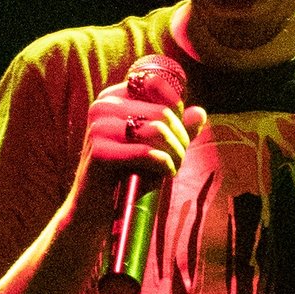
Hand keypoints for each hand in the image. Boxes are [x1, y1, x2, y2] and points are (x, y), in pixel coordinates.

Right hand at [73, 78, 206, 226]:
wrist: (94, 209)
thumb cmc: (127, 174)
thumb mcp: (155, 146)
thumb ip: (177, 128)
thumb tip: (200, 113)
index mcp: (113, 97)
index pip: (156, 84)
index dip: (176, 109)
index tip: (178, 132)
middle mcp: (102, 106)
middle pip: (162, 112)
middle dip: (180, 138)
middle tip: (179, 157)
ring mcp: (99, 128)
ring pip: (157, 130)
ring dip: (175, 152)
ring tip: (173, 166)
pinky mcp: (100, 152)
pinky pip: (147, 153)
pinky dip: (164, 164)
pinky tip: (165, 173)